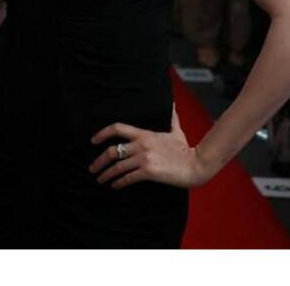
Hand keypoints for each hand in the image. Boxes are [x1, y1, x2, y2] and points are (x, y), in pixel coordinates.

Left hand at [90, 106, 212, 189]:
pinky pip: (128, 177)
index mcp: (144, 134)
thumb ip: (171, 118)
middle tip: (92, 168)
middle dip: (99, 160)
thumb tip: (172, 104)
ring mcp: (144, 158)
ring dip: (106, 174)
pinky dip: (119, 182)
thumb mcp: (176, 131)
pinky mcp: (149, 172)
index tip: (93, 141)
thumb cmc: (186, 149)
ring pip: (118, 166)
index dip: (102, 134)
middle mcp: (141, 145)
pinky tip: (115, 185)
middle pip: (112, 151)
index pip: (117, 128)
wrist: (197, 164)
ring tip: (100, 179)